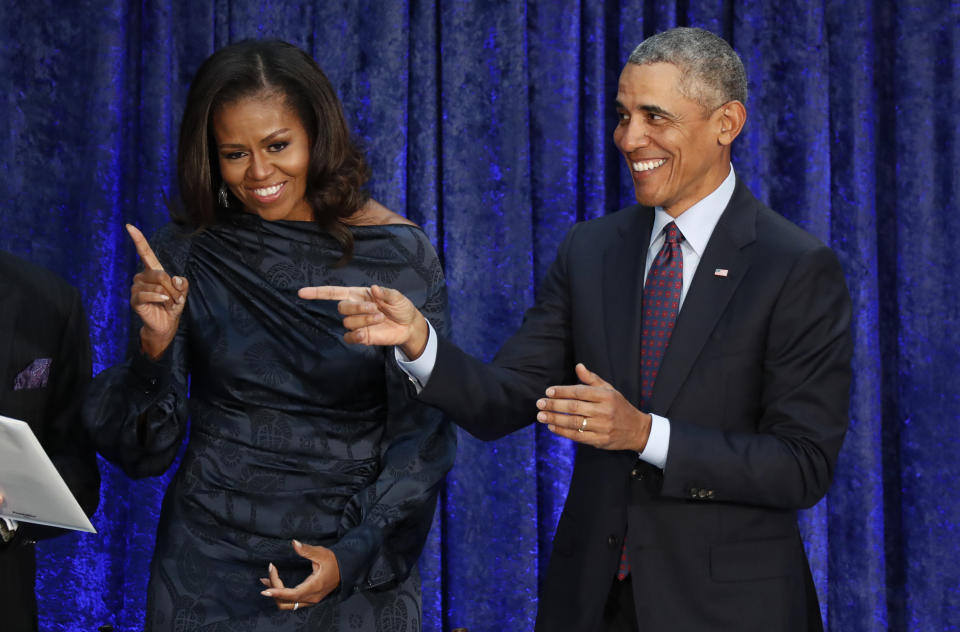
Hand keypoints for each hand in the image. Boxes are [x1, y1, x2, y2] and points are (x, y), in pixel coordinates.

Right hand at [126, 224, 188, 358]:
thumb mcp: (182, 293)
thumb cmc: (172, 305)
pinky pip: (145, 294)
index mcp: (153, 271)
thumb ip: (182, 284)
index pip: (145, 253)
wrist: (166, 324)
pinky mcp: (134, 300)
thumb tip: (175, 279)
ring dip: (167, 296)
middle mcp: (142, 277)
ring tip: (168, 303)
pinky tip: (163, 302)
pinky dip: (157, 298)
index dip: (138, 239)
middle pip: (160, 274)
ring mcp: (136, 288)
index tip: (129, 226)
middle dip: (172, 288)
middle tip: (174, 298)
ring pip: (156, 286)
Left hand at [260, 540, 340, 610]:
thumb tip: (294, 543)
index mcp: (314, 586)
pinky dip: (280, 595)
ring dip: (275, 594)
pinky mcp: (308, 599)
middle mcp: (311, 597)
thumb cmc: (333, 561)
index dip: (278, 592)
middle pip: (286, 600)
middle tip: (270, 570)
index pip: (293, 594)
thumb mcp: (322, 553)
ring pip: (287, 604)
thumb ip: (307, 550)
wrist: (344, 570)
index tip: (265, 589)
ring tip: (266, 580)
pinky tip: (273, 585)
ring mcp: (309, 600)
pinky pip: (290, 602)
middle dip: (274, 587)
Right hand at [297, 284, 428, 358]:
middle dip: (358, 308)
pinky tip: (367, 333)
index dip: (317, 292)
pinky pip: (349, 338)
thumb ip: (385, 293)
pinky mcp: (361, 337)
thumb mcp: (397, 296)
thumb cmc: (401, 307)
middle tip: (376, 309)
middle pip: (342, 307)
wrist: (409, 326)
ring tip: (380, 318)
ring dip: (364, 320)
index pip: (333, 293)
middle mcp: (355, 308)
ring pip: (348, 322)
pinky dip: (356, 336)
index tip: (302, 293)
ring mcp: (357, 323)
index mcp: (359, 295)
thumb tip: (373, 289)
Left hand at [536, 363, 651, 451]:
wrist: (637, 430)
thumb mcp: (609, 389)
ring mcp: (602, 427)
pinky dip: (563, 432)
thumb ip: (592, 379)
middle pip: (574, 407)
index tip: (548, 391)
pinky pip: (578, 436)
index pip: (580, 392)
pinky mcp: (600, 440)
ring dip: (555, 419)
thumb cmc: (619, 406)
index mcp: (606, 396)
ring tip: (541, 416)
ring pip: (574, 422)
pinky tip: (552, 426)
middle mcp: (604, 411)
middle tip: (539, 403)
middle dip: (554, 405)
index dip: (562, 391)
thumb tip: (578, 366)